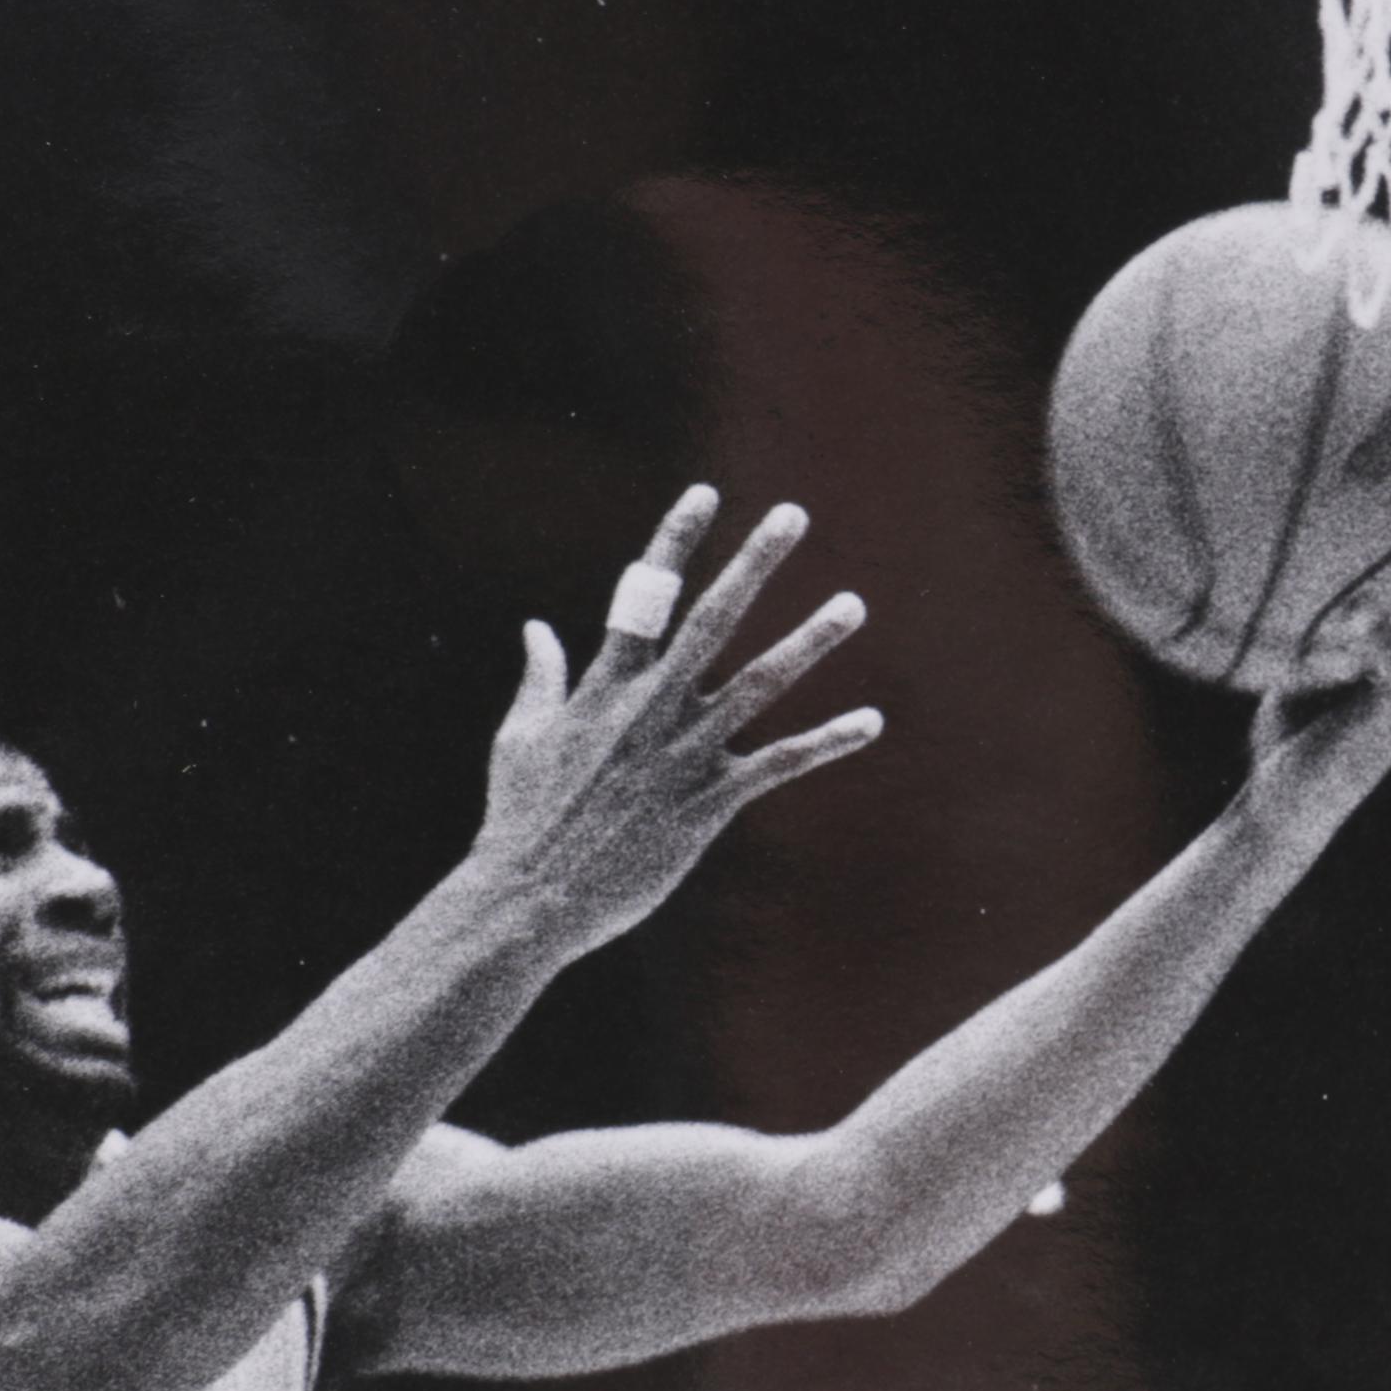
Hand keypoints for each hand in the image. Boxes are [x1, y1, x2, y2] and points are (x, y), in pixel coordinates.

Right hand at [473, 484, 883, 951]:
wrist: (530, 898)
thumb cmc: (520, 819)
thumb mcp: (519, 739)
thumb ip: (541, 679)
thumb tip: (535, 628)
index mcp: (604, 687)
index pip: (644, 596)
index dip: (675, 540)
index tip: (706, 493)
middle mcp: (649, 710)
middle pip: (712, 622)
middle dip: (753, 565)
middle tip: (792, 516)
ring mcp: (682, 755)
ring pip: (758, 685)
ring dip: (809, 642)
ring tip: (852, 604)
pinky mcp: (707, 804)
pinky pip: (778, 764)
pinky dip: (827, 743)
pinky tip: (871, 722)